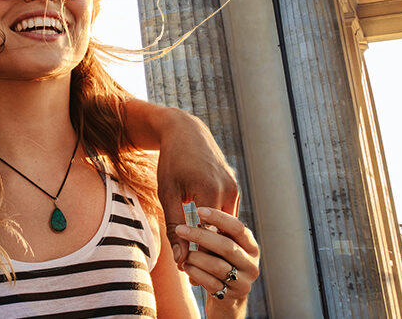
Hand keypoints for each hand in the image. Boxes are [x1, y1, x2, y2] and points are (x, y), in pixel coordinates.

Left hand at [155, 110, 239, 264]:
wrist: (186, 132)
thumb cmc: (171, 162)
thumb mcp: (167, 193)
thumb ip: (174, 225)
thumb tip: (181, 257)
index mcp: (210, 191)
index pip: (208, 235)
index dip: (198, 254)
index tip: (185, 269)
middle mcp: (229, 191)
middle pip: (221, 233)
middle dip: (206, 251)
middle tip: (189, 267)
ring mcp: (235, 189)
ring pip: (226, 226)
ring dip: (212, 240)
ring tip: (193, 254)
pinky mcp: (234, 188)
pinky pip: (227, 215)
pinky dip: (216, 227)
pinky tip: (201, 236)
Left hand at [175, 207, 259, 315]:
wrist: (225, 294)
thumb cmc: (217, 260)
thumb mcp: (217, 244)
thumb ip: (209, 232)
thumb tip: (187, 223)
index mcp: (250, 246)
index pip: (238, 228)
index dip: (219, 218)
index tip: (199, 211)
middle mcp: (251, 263)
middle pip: (227, 247)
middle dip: (200, 237)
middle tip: (180, 229)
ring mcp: (244, 281)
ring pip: (218, 266)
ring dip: (196, 258)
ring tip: (182, 254)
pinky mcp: (232, 296)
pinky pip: (211, 283)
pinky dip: (195, 273)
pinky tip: (186, 266)